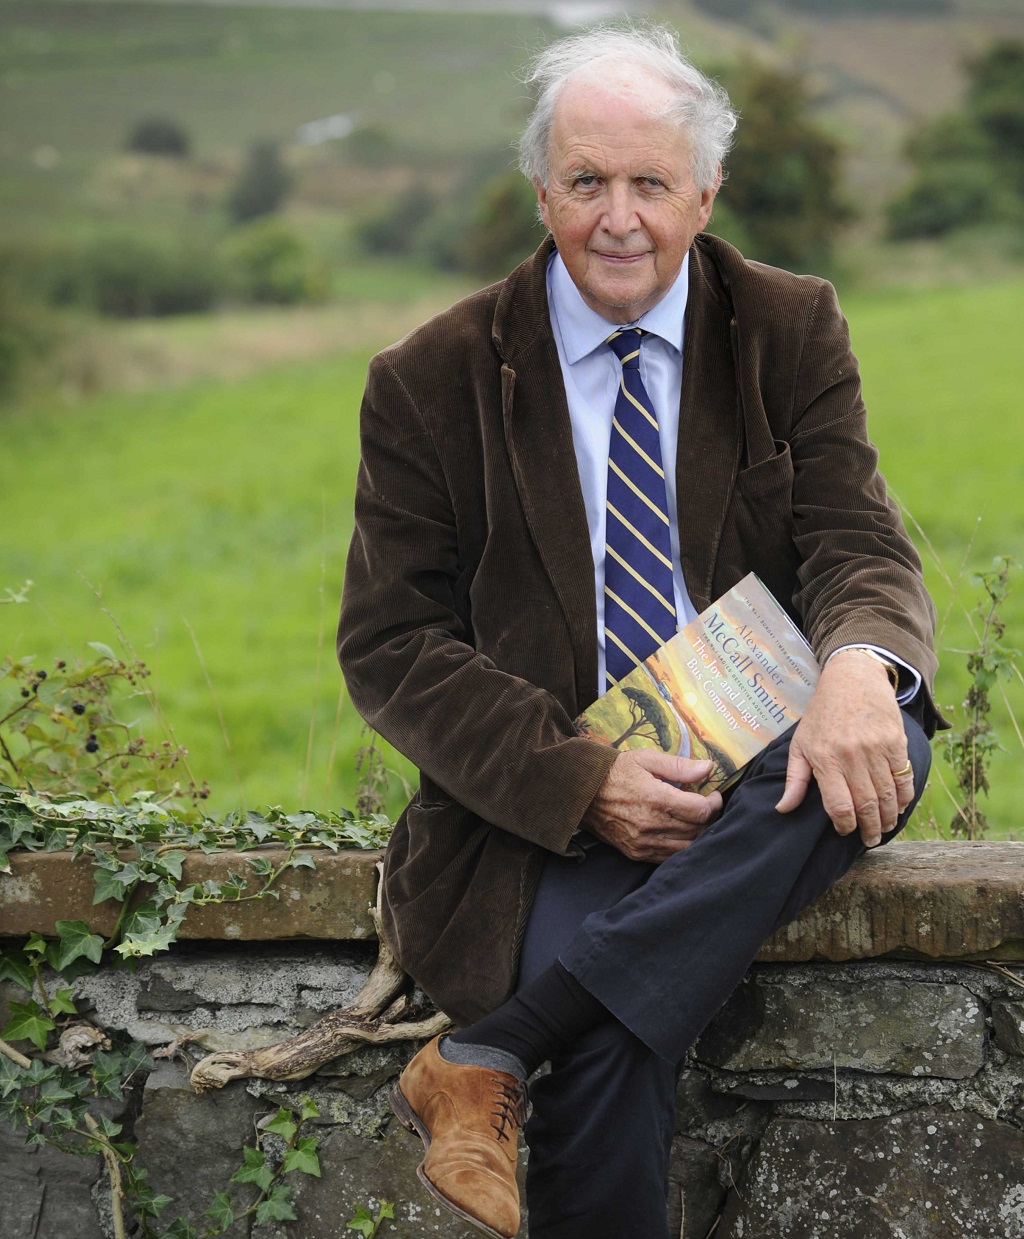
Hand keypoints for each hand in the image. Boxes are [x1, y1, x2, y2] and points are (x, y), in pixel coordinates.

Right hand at [581, 750, 722, 862]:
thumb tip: (708, 767)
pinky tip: (677, 831)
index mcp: (656, 798)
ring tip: (691, 818)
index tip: (712, 794)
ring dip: (696, 833)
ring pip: (687, 847)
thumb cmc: (616, 772)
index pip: (701, 811)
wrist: (582, 793)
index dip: (714, 803)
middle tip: (703, 804)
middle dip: (707, 817)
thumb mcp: (646, 759)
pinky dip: (680, 846)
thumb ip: (679, 765)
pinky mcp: (637, 853)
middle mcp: (651, 824)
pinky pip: (669, 857)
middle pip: (698, 830)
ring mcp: (644, 842)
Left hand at [775, 648, 914, 846]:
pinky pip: (904, 778)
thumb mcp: (800, 744)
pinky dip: (904, 797)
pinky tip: (898, 807)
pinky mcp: (895, 742)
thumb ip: (795, 780)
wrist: (852, 679)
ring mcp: (876, 749)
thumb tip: (783, 809)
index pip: (839, 805)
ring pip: (887, 795)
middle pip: (866, 805)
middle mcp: (851, 756)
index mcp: (825, 758)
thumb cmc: (822, 715)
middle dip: (869, 829)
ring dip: (888, 818)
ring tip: (884, 828)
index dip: (844, 825)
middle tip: (869, 840)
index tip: (845, 831)